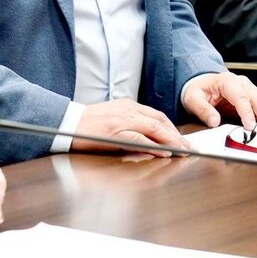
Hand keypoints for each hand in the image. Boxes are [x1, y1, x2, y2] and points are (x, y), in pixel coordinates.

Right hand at [73, 99, 187, 156]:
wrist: (67, 123)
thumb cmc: (88, 125)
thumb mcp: (113, 118)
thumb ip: (131, 125)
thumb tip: (150, 139)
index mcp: (128, 105)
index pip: (157, 115)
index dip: (172, 129)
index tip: (182, 140)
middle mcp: (128, 110)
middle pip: (160, 121)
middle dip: (177, 136)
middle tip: (189, 148)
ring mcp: (122, 120)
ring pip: (154, 128)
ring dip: (171, 141)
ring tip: (182, 151)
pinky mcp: (115, 131)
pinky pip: (140, 138)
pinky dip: (154, 145)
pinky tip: (164, 152)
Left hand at [182, 72, 256, 131]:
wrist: (201, 82)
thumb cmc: (198, 89)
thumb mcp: (193, 98)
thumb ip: (203, 109)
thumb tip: (214, 121)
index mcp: (227, 81)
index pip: (241, 97)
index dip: (247, 113)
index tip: (250, 127)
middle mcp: (242, 83)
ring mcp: (250, 89)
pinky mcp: (254, 96)